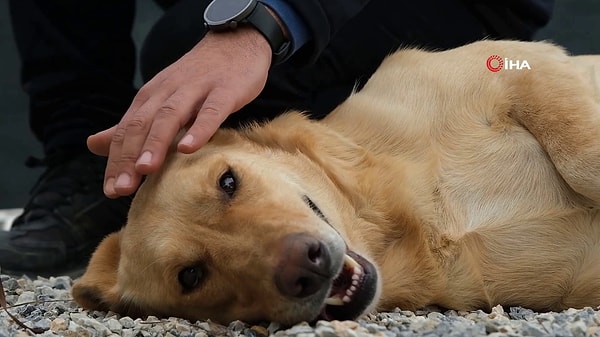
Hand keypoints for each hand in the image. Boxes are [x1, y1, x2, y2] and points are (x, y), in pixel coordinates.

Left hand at [87, 27, 271, 197]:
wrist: (236, 43)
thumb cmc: (199, 78)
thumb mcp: (161, 99)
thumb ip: (131, 125)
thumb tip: (92, 145)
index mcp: (151, 98)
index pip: (126, 131)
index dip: (116, 161)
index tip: (110, 190)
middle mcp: (168, 92)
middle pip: (142, 125)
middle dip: (129, 157)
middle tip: (122, 188)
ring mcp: (196, 90)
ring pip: (170, 117)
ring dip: (156, 142)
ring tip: (145, 169)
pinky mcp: (224, 90)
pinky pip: (211, 111)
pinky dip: (199, 129)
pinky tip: (189, 148)